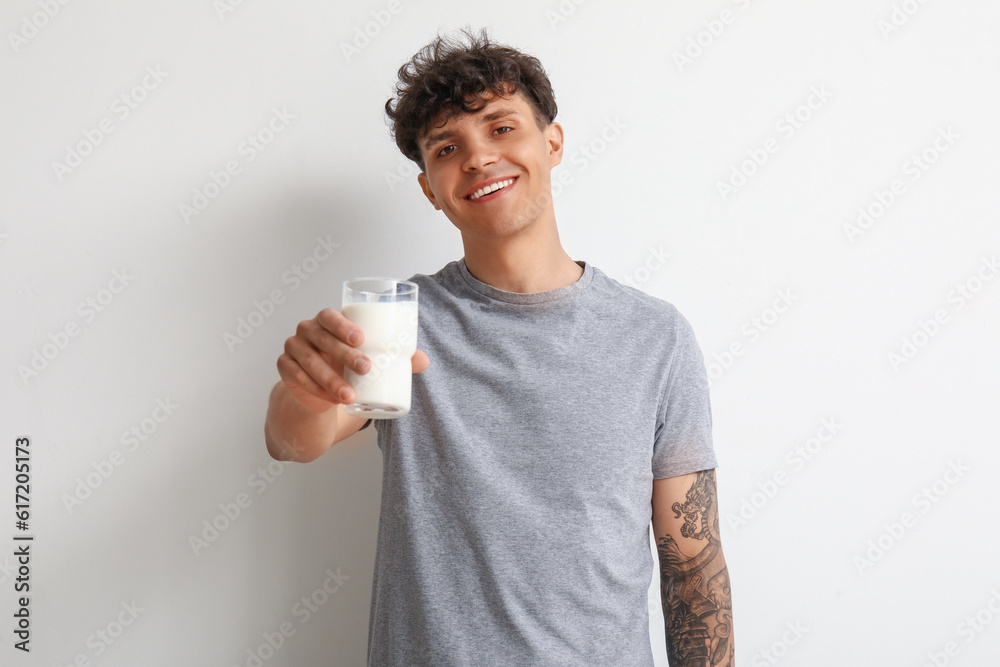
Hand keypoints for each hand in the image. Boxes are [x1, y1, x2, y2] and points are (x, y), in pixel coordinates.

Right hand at [277, 307, 428, 412]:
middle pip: (322, 338)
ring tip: (350, 395)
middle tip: (366, 368)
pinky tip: (330, 400)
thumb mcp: (369, 357)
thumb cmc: (347, 363)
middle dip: (343, 354)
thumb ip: (394, 357)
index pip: (330, 315)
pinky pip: (296, 377)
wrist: (321, 385)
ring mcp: (293, 348)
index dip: (343, 325)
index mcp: (327, 320)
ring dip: (330, 379)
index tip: (361, 339)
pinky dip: (314, 389)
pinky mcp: (284, 368)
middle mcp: (307, 330)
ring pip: (309, 362)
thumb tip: (423, 360)